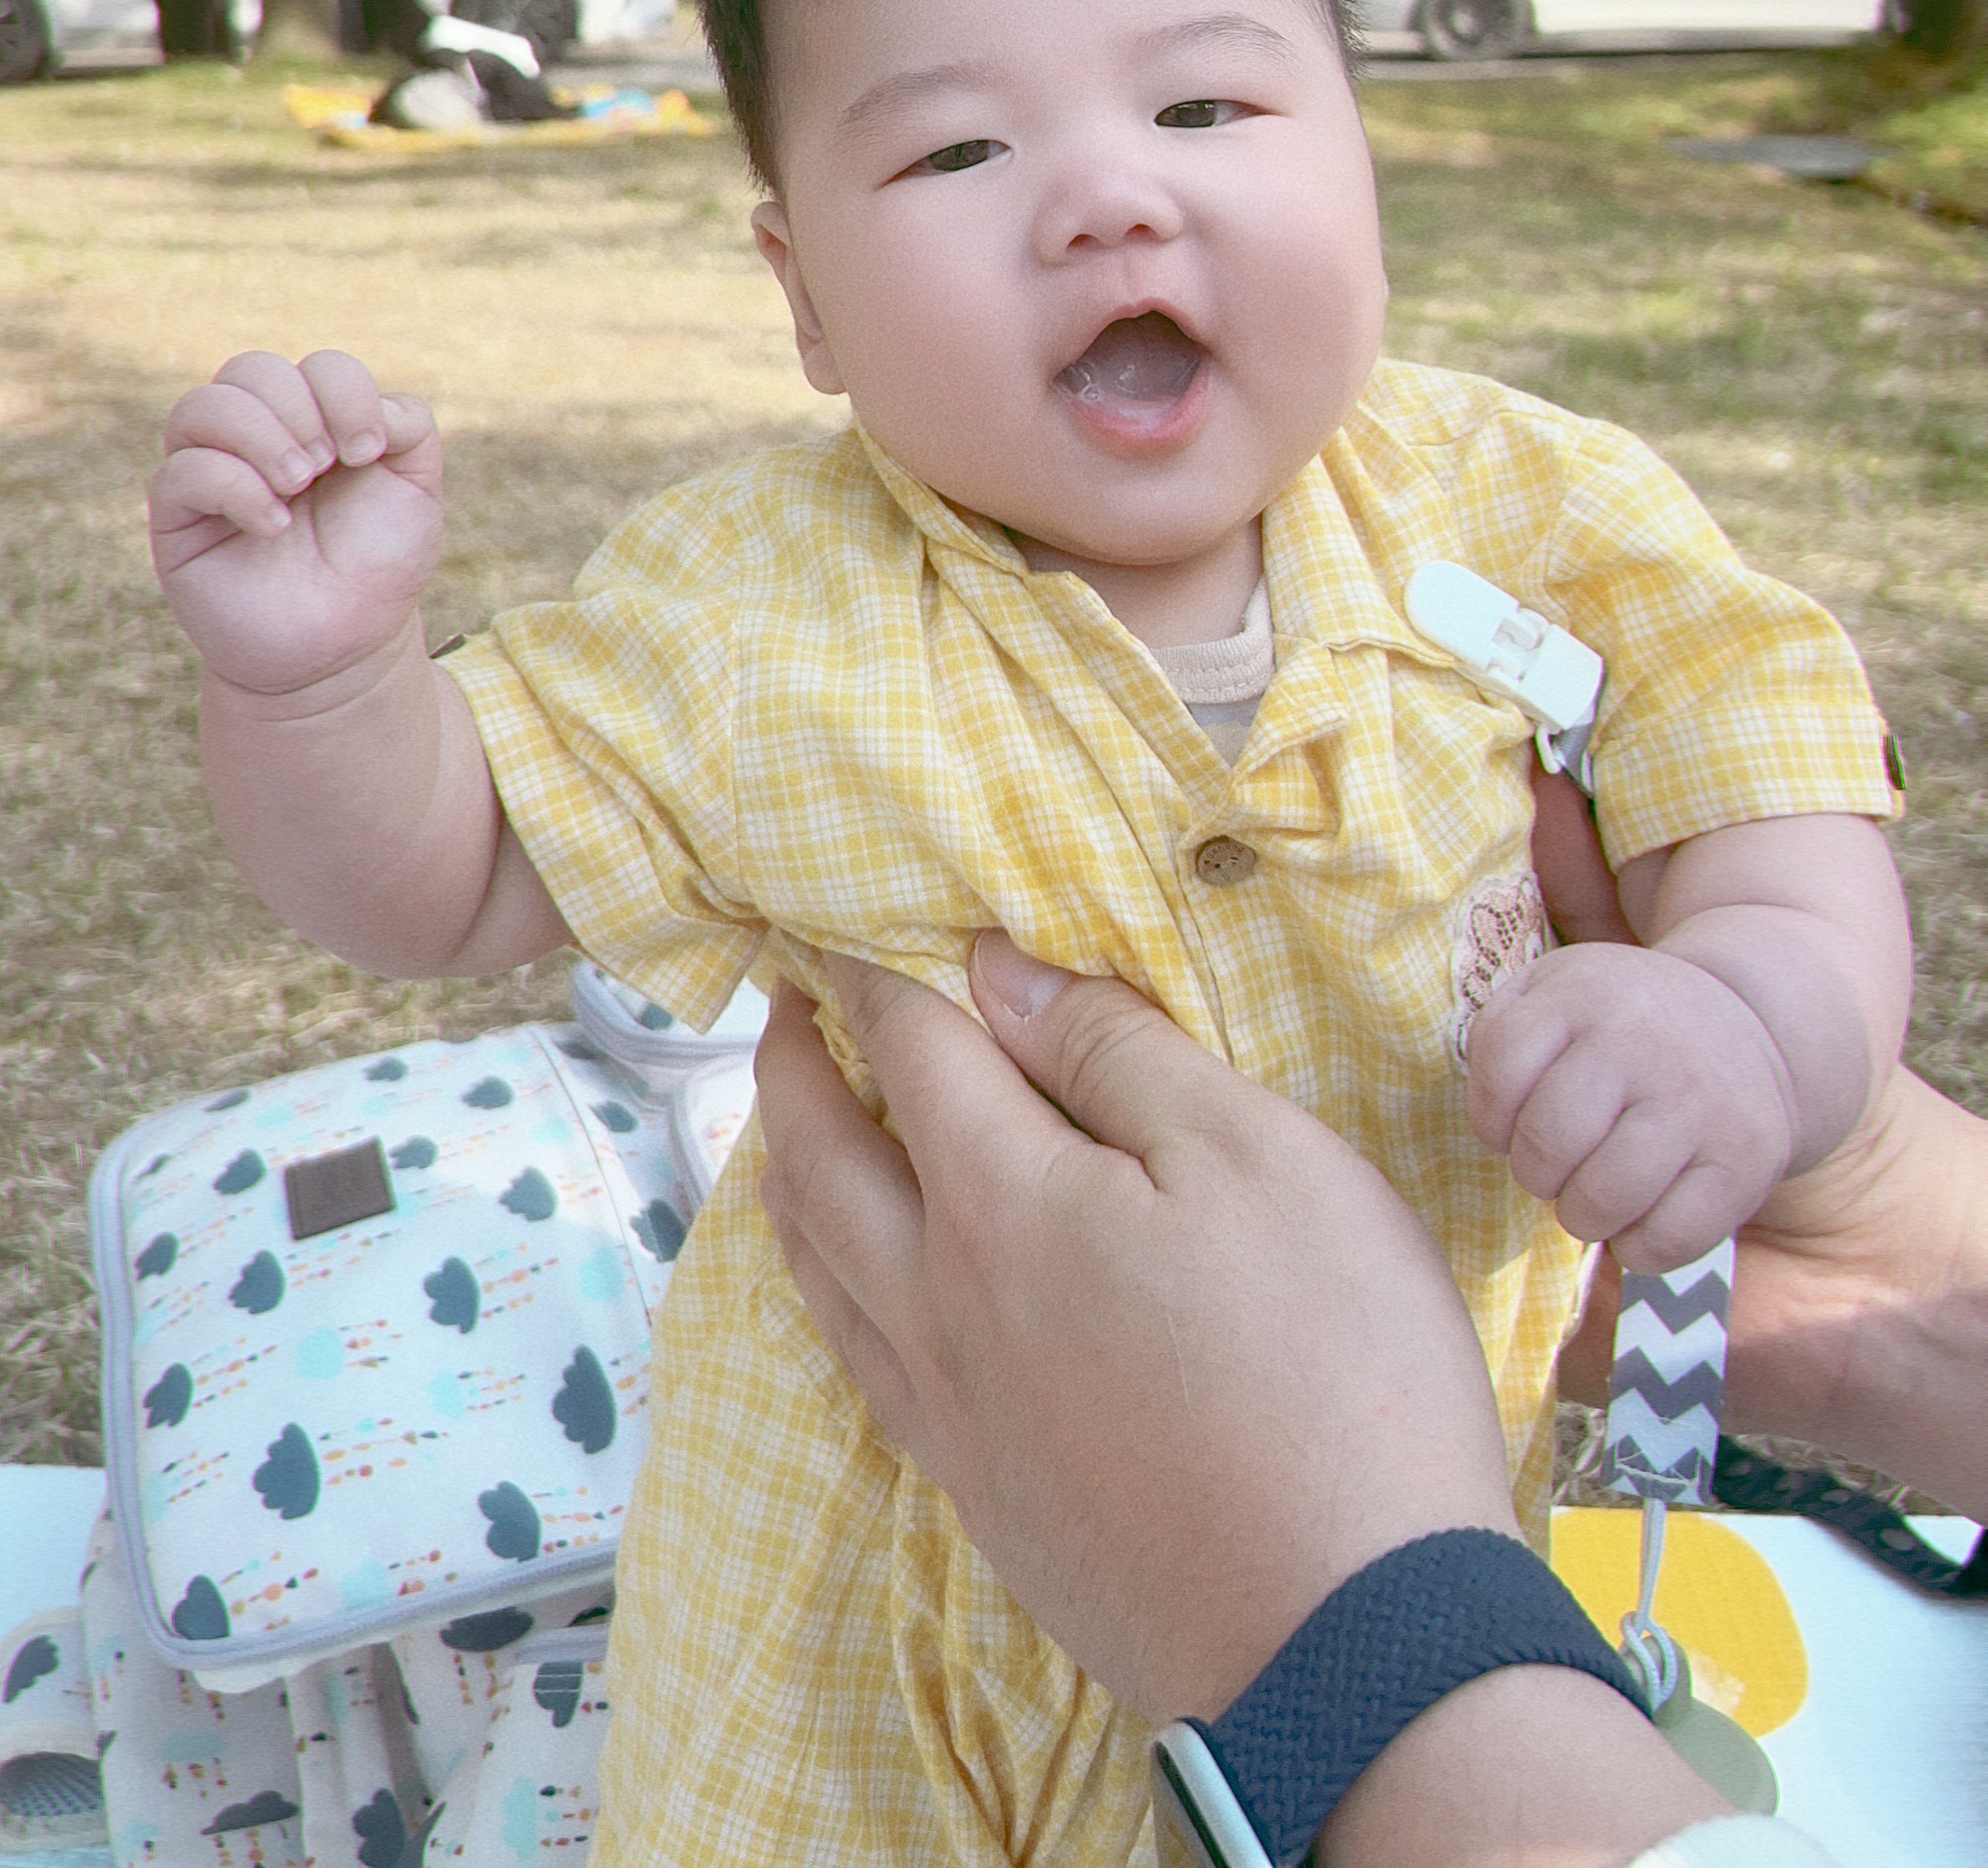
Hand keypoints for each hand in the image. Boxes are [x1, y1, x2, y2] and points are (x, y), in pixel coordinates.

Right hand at [150, 348, 442, 696]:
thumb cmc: (377, 565)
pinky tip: (273, 525)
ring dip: (259, 435)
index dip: (345, 392)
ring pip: (202, 406)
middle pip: (251, 369)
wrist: (344, 647)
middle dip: (299, 410)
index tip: (370, 452)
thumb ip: (408, 425)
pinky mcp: (178, 520)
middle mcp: (256, 438)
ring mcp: (212, 473)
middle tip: (326, 466)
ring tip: (296, 484)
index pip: (316, 365)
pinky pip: (181, 472)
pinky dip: (234, 486)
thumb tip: (366, 402)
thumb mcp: (416, 488)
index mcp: (314, 420)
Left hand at [757, 932, 1518, 1722]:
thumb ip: (1119, 1055)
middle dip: (792, 1071)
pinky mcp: (988, 1503)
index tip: (842, 922)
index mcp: (1004, 1204)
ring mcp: (956, 1418)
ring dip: (792, 1184)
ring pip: (823, 1276)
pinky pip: (864, 1370)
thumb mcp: (1259, 1160)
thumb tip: (1001, 976)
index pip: (910, 1051)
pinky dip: (832, 1298)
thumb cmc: (1333, 1373)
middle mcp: (944, 1307)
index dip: (874, 972)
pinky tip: (860, 1299)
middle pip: (823, 1163)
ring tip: (787, 1139)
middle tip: (782, 1009)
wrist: (1353, 1642)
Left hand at [1467, 942, 1797, 1269]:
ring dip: (1582, 1216)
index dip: (1492, 1119)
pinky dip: (1638, 1248)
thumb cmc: (1621, 1023)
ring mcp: (1698, 1102)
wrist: (1746, 1023)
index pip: (1503, 1072)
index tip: (1513, 1125)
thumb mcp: (1554, 992)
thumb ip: (1499, 1039)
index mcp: (1584, 991)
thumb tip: (1492, 1127)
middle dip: (1536, 1173)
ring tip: (1593, 1195)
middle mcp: (1642, 1040)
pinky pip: (1664, 1240)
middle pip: (1548, 1143)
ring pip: (1602, 1199)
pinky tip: (1640, 1217)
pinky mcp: (1743, 1161)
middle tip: (1556, 1167)